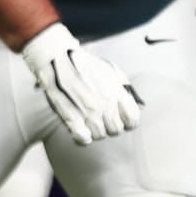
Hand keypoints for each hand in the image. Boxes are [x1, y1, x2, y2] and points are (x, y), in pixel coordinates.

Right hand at [21, 23, 143, 144]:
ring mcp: (87, 112)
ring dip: (98, 130)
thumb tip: (138, 105)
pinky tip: (83, 130)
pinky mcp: (70, 117)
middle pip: (116, 129)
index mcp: (116, 92)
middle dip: (113, 125)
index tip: (125, 119)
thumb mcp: (111, 70)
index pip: (132, 118)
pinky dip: (84, 137)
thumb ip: (125, 88)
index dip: (130, 121)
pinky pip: (83, 138)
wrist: (57, 58)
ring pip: (100, 135)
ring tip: (92, 121)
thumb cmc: (85, 63)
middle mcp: (104, 104)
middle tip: (106, 118)